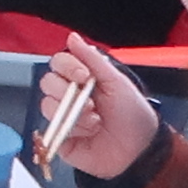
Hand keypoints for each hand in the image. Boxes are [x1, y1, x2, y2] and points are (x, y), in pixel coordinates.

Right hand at [42, 33, 161, 181]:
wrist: (139, 149)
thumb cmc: (133, 115)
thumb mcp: (117, 81)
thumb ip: (93, 59)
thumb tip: (73, 37)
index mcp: (83, 79)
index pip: (59, 63)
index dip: (67, 67)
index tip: (83, 75)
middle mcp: (70, 96)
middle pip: (47, 82)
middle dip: (67, 91)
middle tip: (90, 101)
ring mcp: (64, 117)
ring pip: (47, 104)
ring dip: (73, 113)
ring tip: (95, 121)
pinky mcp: (60, 137)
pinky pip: (51, 127)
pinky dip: (71, 128)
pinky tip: (88, 132)